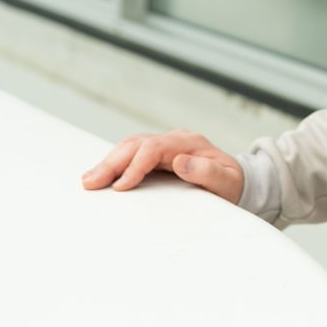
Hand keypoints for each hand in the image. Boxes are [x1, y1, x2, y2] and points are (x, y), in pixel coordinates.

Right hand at [80, 129, 243, 203]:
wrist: (237, 180)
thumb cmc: (232, 183)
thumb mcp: (228, 182)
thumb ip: (208, 172)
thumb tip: (181, 162)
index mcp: (190, 143)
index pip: (154, 147)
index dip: (135, 165)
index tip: (121, 186)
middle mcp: (175, 140)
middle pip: (137, 144)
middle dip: (112, 163)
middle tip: (90, 182)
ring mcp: (165, 146)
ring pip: (130, 147)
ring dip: (109, 162)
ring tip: (89, 180)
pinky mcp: (158, 155)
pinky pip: (132, 155)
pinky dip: (115, 164)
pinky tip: (101, 176)